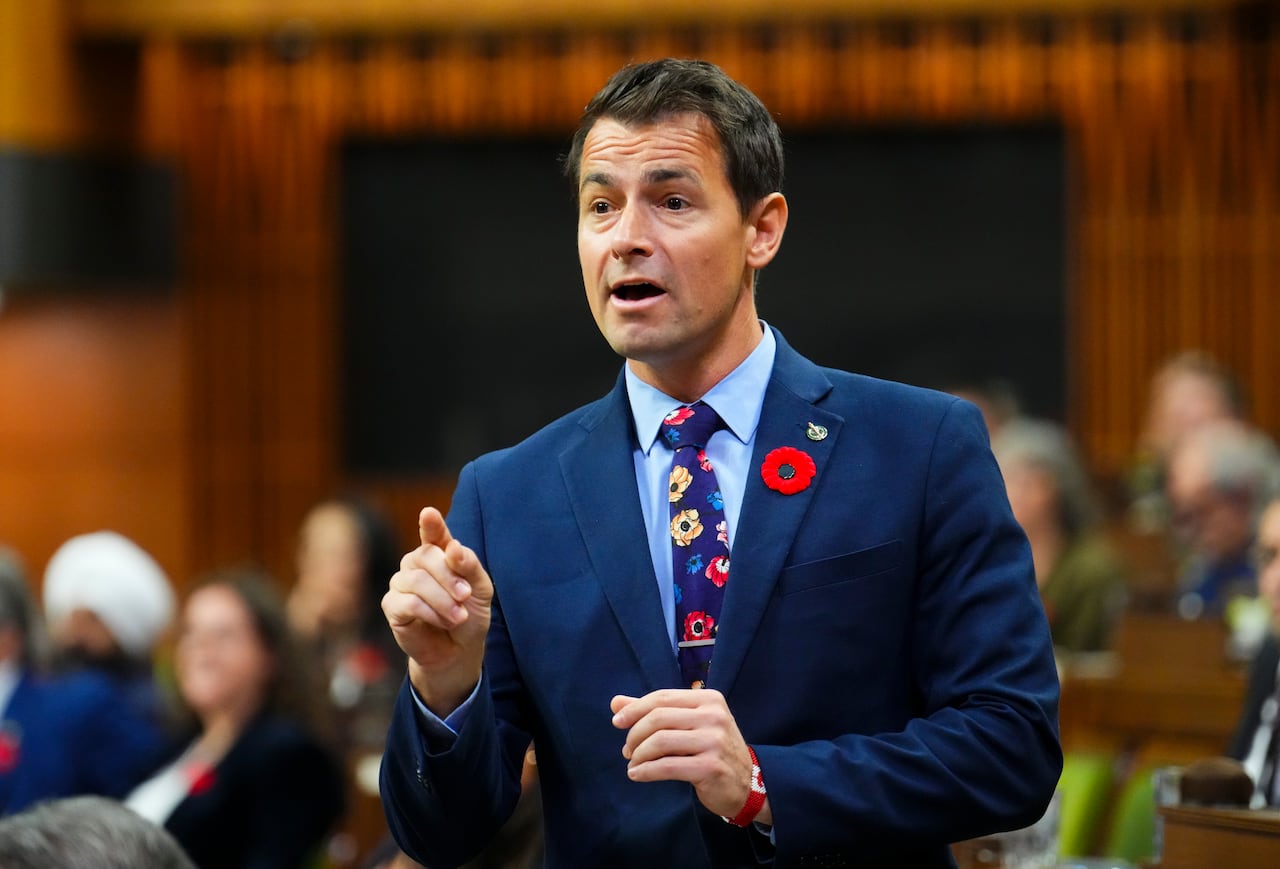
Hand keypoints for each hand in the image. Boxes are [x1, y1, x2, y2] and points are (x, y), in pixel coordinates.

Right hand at [383, 507, 493, 714]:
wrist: (458, 651)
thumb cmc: (470, 614)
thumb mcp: (480, 589)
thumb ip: (469, 566)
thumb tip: (453, 549)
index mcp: (439, 553)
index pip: (433, 533)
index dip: (431, 523)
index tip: (429, 513)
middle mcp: (416, 563)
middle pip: (425, 555)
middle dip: (449, 577)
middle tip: (466, 596)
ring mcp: (401, 583)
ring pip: (416, 580)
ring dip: (443, 600)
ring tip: (458, 616)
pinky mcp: (392, 606)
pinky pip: (407, 603)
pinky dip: (430, 613)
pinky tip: (443, 622)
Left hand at [610, 689, 770, 824]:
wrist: (746, 782)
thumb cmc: (712, 749)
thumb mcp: (688, 724)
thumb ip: (654, 711)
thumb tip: (615, 702)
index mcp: (709, 699)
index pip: (662, 697)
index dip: (635, 708)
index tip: (617, 721)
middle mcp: (714, 716)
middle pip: (659, 717)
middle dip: (635, 734)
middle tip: (627, 750)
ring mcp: (715, 741)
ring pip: (660, 741)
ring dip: (639, 754)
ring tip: (633, 763)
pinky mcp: (711, 767)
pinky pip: (667, 766)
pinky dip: (646, 771)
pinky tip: (637, 775)